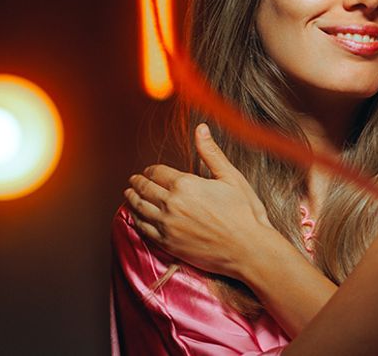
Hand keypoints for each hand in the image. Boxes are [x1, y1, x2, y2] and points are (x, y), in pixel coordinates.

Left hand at [123, 123, 275, 278]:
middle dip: (137, 182)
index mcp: (186, 184)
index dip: (151, 170)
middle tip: (133, 180)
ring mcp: (167, 225)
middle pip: (145, 189)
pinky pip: (143, 228)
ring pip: (139, 208)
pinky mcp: (167, 243)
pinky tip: (135, 216)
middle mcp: (171, 203)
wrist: (248, 249)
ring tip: (129, 194)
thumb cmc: (244, 212)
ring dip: (132, 198)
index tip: (149, 170)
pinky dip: (135, 219)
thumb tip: (201, 128)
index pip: (158, 172)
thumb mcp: (231, 177)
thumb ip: (211, 153)